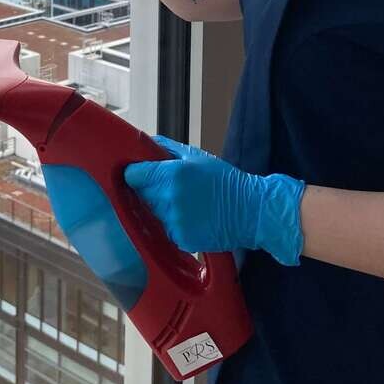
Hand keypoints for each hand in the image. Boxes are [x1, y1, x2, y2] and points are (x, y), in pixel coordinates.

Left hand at [123, 134, 305, 264]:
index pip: (132, 176)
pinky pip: (166, 231)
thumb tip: (144, 143)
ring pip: (153, 214)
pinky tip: (192, 219)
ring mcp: (173, 221)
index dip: (136, 174)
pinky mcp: (181, 239)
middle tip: (171, 189)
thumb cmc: (225, 180)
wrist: (251, 211)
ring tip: (186, 204)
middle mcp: (168, 198)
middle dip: (150, 192)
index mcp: (170, 174)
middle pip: (141, 195)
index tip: (140, 175)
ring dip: (162, 210)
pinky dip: (174, 226)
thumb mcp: (196, 156)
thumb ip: (166, 148)